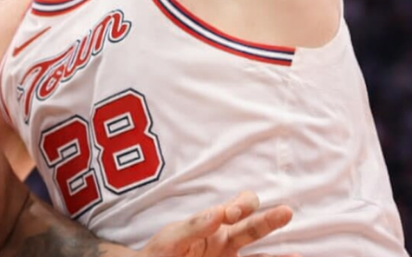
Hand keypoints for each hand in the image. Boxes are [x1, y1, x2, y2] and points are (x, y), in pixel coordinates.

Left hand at [138, 191, 296, 256]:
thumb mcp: (172, 238)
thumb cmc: (160, 253)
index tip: (229, 214)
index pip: (236, 208)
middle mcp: (227, 241)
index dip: (240, 205)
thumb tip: (219, 212)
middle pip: (254, 228)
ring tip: (297, 255)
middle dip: (270, 220)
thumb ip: (194, 226)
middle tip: (286, 212)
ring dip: (279, 255)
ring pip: (261, 256)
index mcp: (213, 225)